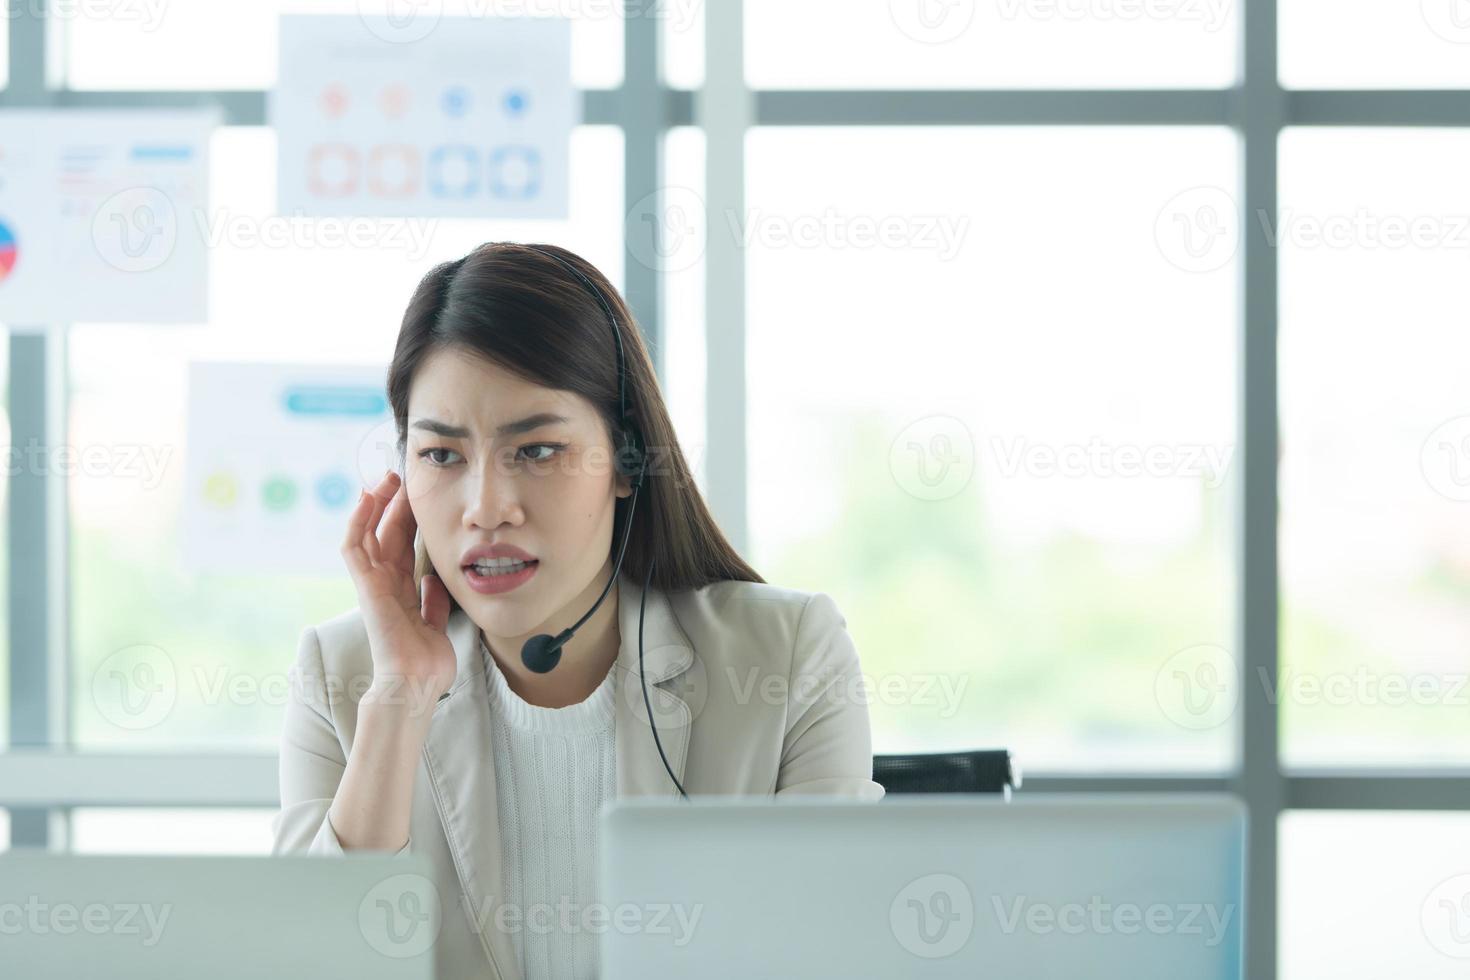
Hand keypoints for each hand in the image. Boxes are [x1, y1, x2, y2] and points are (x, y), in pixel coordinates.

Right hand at [340, 469, 457, 707]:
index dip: (407, 519)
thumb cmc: (425, 663)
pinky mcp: (365, 586)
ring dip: (374, 504)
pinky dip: (357, 521)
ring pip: (368, 533)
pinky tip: (367, 498)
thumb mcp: (437, 625)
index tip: (417, 495)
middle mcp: (385, 583)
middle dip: (393, 504)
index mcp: (401, 591)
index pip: (402, 546)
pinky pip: (354, 547)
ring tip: (385, 478)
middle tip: (401, 475)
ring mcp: (372, 583)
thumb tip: (436, 582)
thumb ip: (433, 603)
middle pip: (386, 533)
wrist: (415, 684)